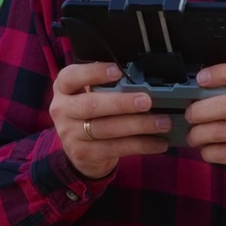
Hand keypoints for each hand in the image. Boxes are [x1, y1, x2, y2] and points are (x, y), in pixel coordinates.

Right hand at [49, 62, 170, 178]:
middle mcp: (62, 110)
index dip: (93, 72)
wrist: (80, 151)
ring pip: (107, 129)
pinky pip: (115, 148)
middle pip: (92, 105)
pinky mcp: (84, 154)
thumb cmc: (93, 114)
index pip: (71, 76)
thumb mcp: (92, 95)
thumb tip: (145, 80)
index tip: (118, 71)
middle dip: (122, 103)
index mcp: (65, 89)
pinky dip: (141, 145)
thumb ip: (109, 86)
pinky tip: (158, 142)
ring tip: (162, 122)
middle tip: (147, 101)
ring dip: (138, 125)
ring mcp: (70, 134)